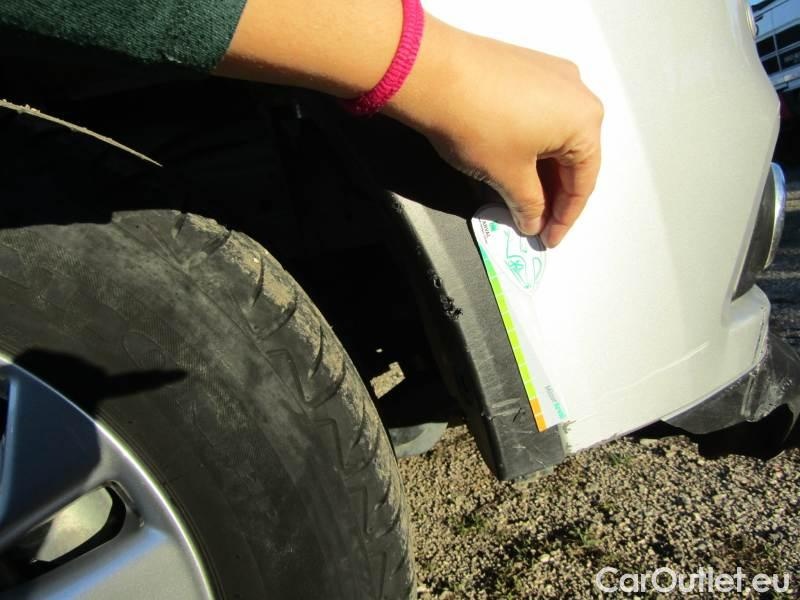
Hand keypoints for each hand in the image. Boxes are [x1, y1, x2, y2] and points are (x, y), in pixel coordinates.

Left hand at [386, 17, 603, 246]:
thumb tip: (533, 219)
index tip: (549, 238)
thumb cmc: (478, 122)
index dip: (566, 217)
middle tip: (536, 222)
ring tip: (522, 199)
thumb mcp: (508, 175)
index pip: (583, 181)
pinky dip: (531, 144)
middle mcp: (577, 92)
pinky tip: (514, 165)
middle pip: (572, 157)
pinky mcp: (526, 69)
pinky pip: (539, 115)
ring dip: (541, 171)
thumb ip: (528, 204)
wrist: (433, 74)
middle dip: (554, 194)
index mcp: (585, 120)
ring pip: (554, 135)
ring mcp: (551, 76)